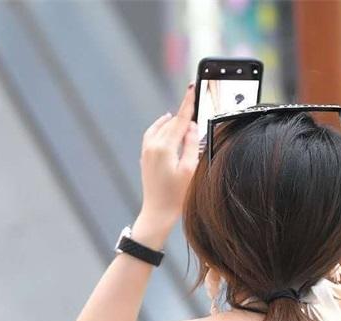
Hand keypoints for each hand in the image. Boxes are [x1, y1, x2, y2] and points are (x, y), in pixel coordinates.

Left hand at [140, 85, 198, 224]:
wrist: (157, 213)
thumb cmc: (176, 196)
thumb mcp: (189, 170)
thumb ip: (191, 145)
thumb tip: (191, 126)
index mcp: (164, 147)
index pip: (179, 119)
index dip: (188, 103)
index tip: (192, 88)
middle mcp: (152, 145)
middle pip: (171, 122)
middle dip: (183, 114)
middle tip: (196, 107)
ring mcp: (146, 150)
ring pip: (161, 127)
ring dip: (172, 121)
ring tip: (184, 119)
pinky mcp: (145, 156)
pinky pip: (152, 134)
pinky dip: (161, 127)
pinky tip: (166, 126)